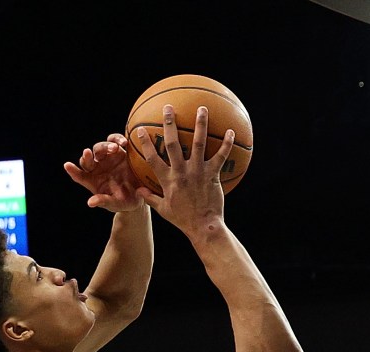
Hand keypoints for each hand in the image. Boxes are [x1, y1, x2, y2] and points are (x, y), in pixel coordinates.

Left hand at [65, 133, 147, 212]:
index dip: (73, 170)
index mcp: (92, 181)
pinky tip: (123, 143)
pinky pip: (114, 140)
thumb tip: (90, 203)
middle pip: (87, 159)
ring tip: (114, 149)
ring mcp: (107, 158)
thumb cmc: (125, 201)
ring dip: (104, 147)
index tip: (67, 165)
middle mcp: (97, 168)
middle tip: (89, 153)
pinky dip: (116, 139)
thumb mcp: (115, 203)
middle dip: (87, 156)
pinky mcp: (118, 151)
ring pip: (99, 148)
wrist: (142, 194)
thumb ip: (103, 201)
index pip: (79, 175)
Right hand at [141, 104, 232, 238]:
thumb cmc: (183, 219)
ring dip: (200, 124)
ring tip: (202, 108)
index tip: (140, 129)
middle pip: (172, 143)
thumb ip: (150, 198)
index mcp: (167, 179)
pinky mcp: (213, 175)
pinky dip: (227, 144)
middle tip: (169, 107)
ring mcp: (198, 172)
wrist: (203, 227)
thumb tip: (138, 191)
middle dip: (169, 123)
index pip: (152, 157)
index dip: (145, 143)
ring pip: (199, 143)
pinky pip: (221, 156)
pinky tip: (231, 131)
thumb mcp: (163, 209)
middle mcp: (181, 172)